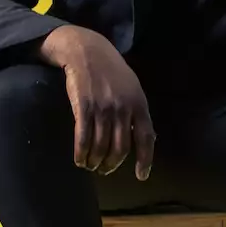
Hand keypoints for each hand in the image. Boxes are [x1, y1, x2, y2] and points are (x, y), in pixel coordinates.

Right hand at [38, 26, 155, 179]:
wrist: (87, 50)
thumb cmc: (111, 71)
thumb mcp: (132, 88)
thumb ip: (137, 112)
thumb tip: (145, 139)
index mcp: (139, 104)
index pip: (146, 139)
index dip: (145, 160)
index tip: (141, 176)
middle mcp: (123, 108)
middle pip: (120, 148)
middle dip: (112, 164)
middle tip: (105, 170)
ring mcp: (103, 108)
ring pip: (100, 146)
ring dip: (95, 161)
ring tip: (91, 165)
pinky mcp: (83, 107)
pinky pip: (83, 138)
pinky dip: (81, 153)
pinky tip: (79, 159)